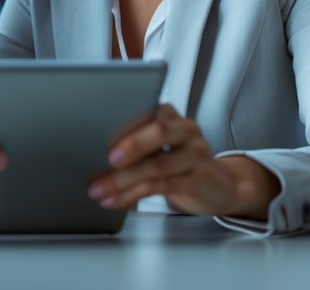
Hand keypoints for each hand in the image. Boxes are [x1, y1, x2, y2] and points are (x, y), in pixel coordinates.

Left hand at [86, 104, 279, 219]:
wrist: (219, 186)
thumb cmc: (177, 161)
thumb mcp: (158, 144)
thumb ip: (135, 139)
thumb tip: (90, 149)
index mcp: (170, 114)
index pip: (146, 109)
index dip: (124, 116)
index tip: (98, 123)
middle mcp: (186, 130)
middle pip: (159, 132)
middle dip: (131, 145)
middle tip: (108, 159)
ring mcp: (195, 155)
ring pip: (157, 165)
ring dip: (122, 180)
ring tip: (98, 190)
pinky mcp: (197, 181)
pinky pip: (160, 187)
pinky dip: (132, 194)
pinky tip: (114, 200)